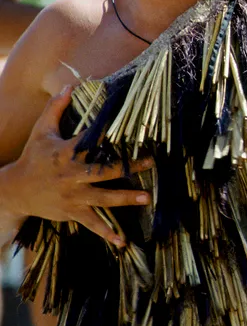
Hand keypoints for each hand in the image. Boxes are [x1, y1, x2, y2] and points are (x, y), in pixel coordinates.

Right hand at [0, 88, 151, 245]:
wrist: (15, 191)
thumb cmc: (34, 157)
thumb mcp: (42, 131)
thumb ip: (56, 108)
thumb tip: (70, 85)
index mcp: (66, 153)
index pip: (92, 142)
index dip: (111, 137)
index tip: (134, 132)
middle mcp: (71, 175)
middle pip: (103, 171)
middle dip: (128, 167)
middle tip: (152, 163)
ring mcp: (72, 196)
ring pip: (103, 198)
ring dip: (125, 199)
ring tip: (147, 198)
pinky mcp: (72, 212)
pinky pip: (92, 224)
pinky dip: (106, 233)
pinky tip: (122, 241)